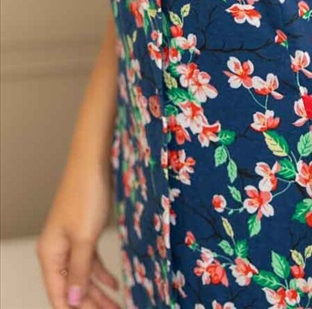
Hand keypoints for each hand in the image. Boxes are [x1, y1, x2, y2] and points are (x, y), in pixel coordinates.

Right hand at [36, 154, 119, 308]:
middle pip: (72, 287)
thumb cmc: (86, 194)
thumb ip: (79, 270)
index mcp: (50, 253)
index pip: (58, 294)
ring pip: (83, 274)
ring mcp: (70, 240)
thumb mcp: (84, 237)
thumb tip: (72, 300)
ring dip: (99, 291)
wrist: (93, 161)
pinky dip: (101, 272)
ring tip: (118, 305)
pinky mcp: (84, 231)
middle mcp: (57, 250)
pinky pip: (90, 260)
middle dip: (92, 303)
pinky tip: (115, 284)